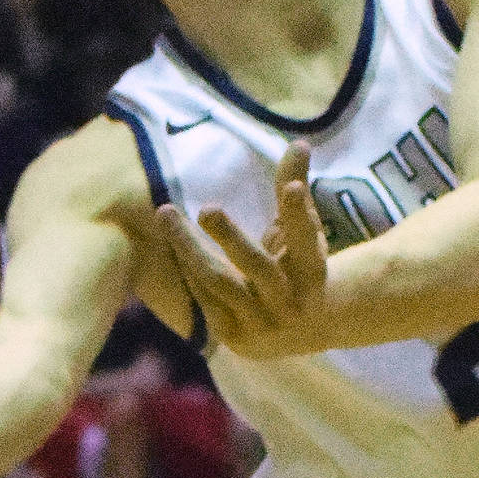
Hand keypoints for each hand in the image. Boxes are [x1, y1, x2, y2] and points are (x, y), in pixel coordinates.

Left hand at [154, 142, 333, 359]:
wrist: (298, 333)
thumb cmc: (297, 267)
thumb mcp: (303, 231)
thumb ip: (294, 189)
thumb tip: (299, 142)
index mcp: (312, 272)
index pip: (306, 240)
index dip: (299, 214)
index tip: (292, 187)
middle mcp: (289, 301)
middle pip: (258, 267)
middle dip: (231, 236)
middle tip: (207, 207)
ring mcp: (259, 322)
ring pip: (220, 282)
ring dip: (189, 247)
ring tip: (166, 213)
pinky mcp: (232, 336)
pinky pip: (203, 297)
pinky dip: (187, 268)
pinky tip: (172, 242)